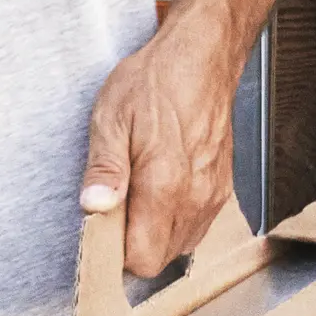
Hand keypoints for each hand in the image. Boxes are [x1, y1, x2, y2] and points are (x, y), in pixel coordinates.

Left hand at [80, 10, 237, 278]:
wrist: (204, 55)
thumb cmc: (157, 80)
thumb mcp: (113, 116)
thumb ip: (105, 168)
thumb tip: (94, 207)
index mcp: (165, 185)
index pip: (142, 260)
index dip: (116, 253)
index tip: (101, 228)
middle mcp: (195, 198)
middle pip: (160, 259)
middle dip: (134, 244)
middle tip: (116, 205)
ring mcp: (213, 195)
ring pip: (180, 245)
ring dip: (155, 233)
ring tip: (140, 191)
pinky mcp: (222, 187)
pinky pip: (196, 226)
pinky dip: (176, 219)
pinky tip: (162, 186)